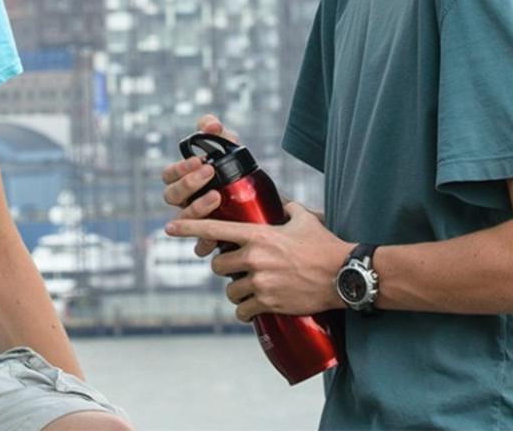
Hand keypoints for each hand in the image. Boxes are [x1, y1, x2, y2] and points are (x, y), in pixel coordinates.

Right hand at [160, 113, 236, 258]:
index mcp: (183, 179)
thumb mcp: (228, 146)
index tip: (199, 159)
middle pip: (170, 195)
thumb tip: (212, 125)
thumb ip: (216, 131)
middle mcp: (184, 201)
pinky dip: (206, 241)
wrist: (258, 199)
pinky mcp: (208, 239)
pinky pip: (199, 246)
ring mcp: (194, 221)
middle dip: (188, 183)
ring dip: (196, 206)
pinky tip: (219, 231)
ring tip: (216, 195)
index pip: (169, 175)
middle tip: (209, 171)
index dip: (180, 168)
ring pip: (182, 219)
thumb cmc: (234, 168)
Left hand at [165, 200, 345, 322]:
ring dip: (236, 292)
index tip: (170, 228)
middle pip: (219, 265)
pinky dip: (246, 311)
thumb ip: (286, 208)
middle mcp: (254, 257)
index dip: (189, 227)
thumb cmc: (323, 245)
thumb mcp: (302, 218)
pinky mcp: (269, 303)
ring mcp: (261, 282)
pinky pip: (244, 311)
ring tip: (249, 291)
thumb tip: (281, 202)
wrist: (342, 274)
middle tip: (238, 270)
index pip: (215, 229)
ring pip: (230, 290)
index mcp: (258, 234)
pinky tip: (253, 308)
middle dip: (224, 268)